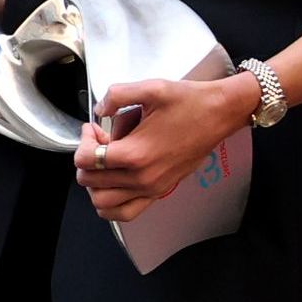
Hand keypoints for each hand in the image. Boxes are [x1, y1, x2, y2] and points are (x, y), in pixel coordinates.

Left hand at [78, 74, 253, 222]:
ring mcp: (152, 189)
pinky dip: (111, 203)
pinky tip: (115, 181)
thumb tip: (99, 109)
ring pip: (103, 203)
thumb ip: (117, 95)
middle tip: (99, 140)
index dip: (82, 141)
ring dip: (95, 183)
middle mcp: (142, 178)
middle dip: (87, 159)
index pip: (86, 160)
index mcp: (135, 153)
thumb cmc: (189, 101)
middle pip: (90, 182)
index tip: (93, 128)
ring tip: (106, 162)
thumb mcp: (151, 88)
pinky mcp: (161, 192)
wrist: (219, 114)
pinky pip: (125, 212)